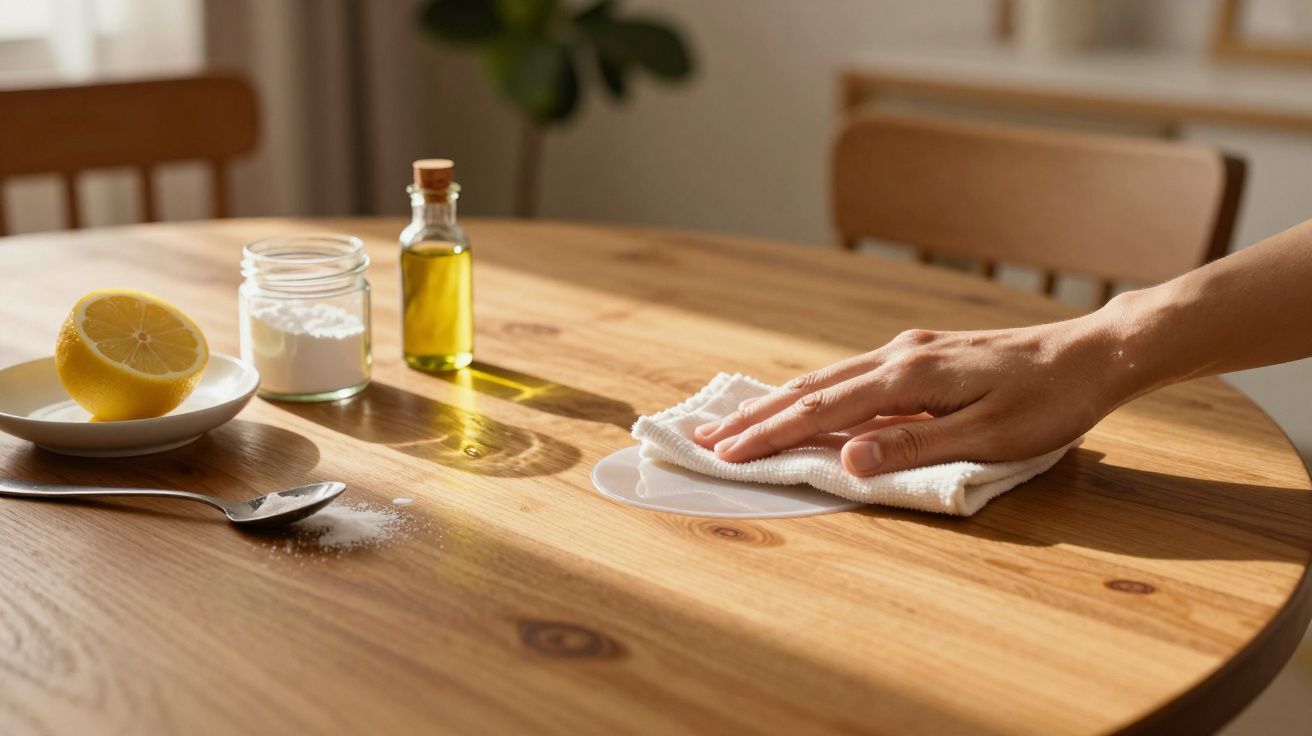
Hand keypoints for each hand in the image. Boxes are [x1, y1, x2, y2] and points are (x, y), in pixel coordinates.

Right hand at [693, 317, 1126, 475]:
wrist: (1093, 352)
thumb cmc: (1048, 402)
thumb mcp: (987, 436)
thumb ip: (914, 447)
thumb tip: (844, 457)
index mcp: (909, 376)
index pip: (822, 409)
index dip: (770, 434)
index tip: (724, 453)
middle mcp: (898, 355)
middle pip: (811, 387)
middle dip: (756, 415)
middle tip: (705, 436)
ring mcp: (908, 350)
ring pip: (827, 376)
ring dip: (779, 401)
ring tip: (738, 419)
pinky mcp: (921, 353)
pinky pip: (851, 373)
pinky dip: (813, 390)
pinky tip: (803, 398)